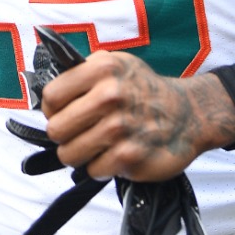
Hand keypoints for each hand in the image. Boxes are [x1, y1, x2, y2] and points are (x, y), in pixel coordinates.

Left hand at [40, 49, 234, 181]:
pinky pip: (93, 170)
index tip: (61, 113)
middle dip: (64, 135)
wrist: (188, 114)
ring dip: (79, 153)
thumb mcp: (114, 64)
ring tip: (96, 144)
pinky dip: (100, 167)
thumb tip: (45, 95)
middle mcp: (110, 96)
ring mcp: (119, 128)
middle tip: (78, 132)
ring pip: (69, 154)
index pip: (51, 97)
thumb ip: (80, 73)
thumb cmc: (143, 90)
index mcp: (102, 69)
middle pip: (56, 129)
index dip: (52, 109)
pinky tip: (114, 154)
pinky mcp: (129, 157)